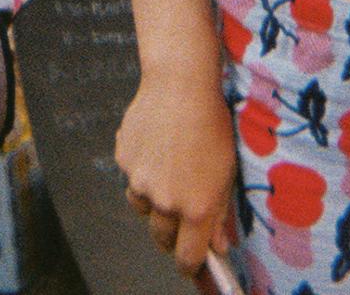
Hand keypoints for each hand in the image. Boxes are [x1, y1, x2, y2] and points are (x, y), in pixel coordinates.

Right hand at [114, 72, 238, 274]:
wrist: (180, 85)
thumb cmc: (212, 126)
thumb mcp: (226, 172)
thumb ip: (218, 214)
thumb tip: (217, 245)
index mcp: (195, 208)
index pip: (187, 257)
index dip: (189, 265)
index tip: (190, 264)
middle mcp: (165, 201)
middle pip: (161, 238)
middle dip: (171, 235)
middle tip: (181, 216)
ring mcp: (140, 181)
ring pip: (143, 207)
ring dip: (154, 201)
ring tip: (168, 171)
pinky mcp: (124, 160)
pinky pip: (132, 176)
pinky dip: (142, 170)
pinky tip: (157, 147)